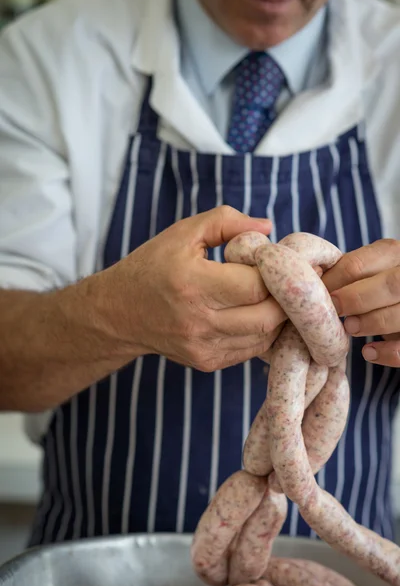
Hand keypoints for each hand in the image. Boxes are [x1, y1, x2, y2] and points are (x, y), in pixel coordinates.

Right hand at [105, 206, 285, 371]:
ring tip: (272, 294)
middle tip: (285, 279)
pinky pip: (252, 350)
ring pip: (265, 336)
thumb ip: (226, 222)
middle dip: (285, 296)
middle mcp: (198, 321)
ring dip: (277, 315)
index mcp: (192, 283)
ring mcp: (203, 347)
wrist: (119, 313)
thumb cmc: (153, 266)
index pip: (256, 285)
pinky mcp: (207, 363)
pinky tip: (254, 312)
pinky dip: (262, 330)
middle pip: (268, 316)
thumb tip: (268, 227)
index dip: (274, 271)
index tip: (274, 260)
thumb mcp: (183, 233)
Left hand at [322, 239, 399, 366]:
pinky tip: (368, 353)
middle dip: (355, 299)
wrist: (398, 299)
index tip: (312, 297)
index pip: (357, 264)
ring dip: (371, 323)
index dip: (330, 283)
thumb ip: (344, 272)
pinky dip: (388, 353)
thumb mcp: (366, 269)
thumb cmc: (375, 285)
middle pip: (390, 284)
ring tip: (350, 329)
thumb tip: (306, 277)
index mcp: (392, 253)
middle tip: (334, 312)